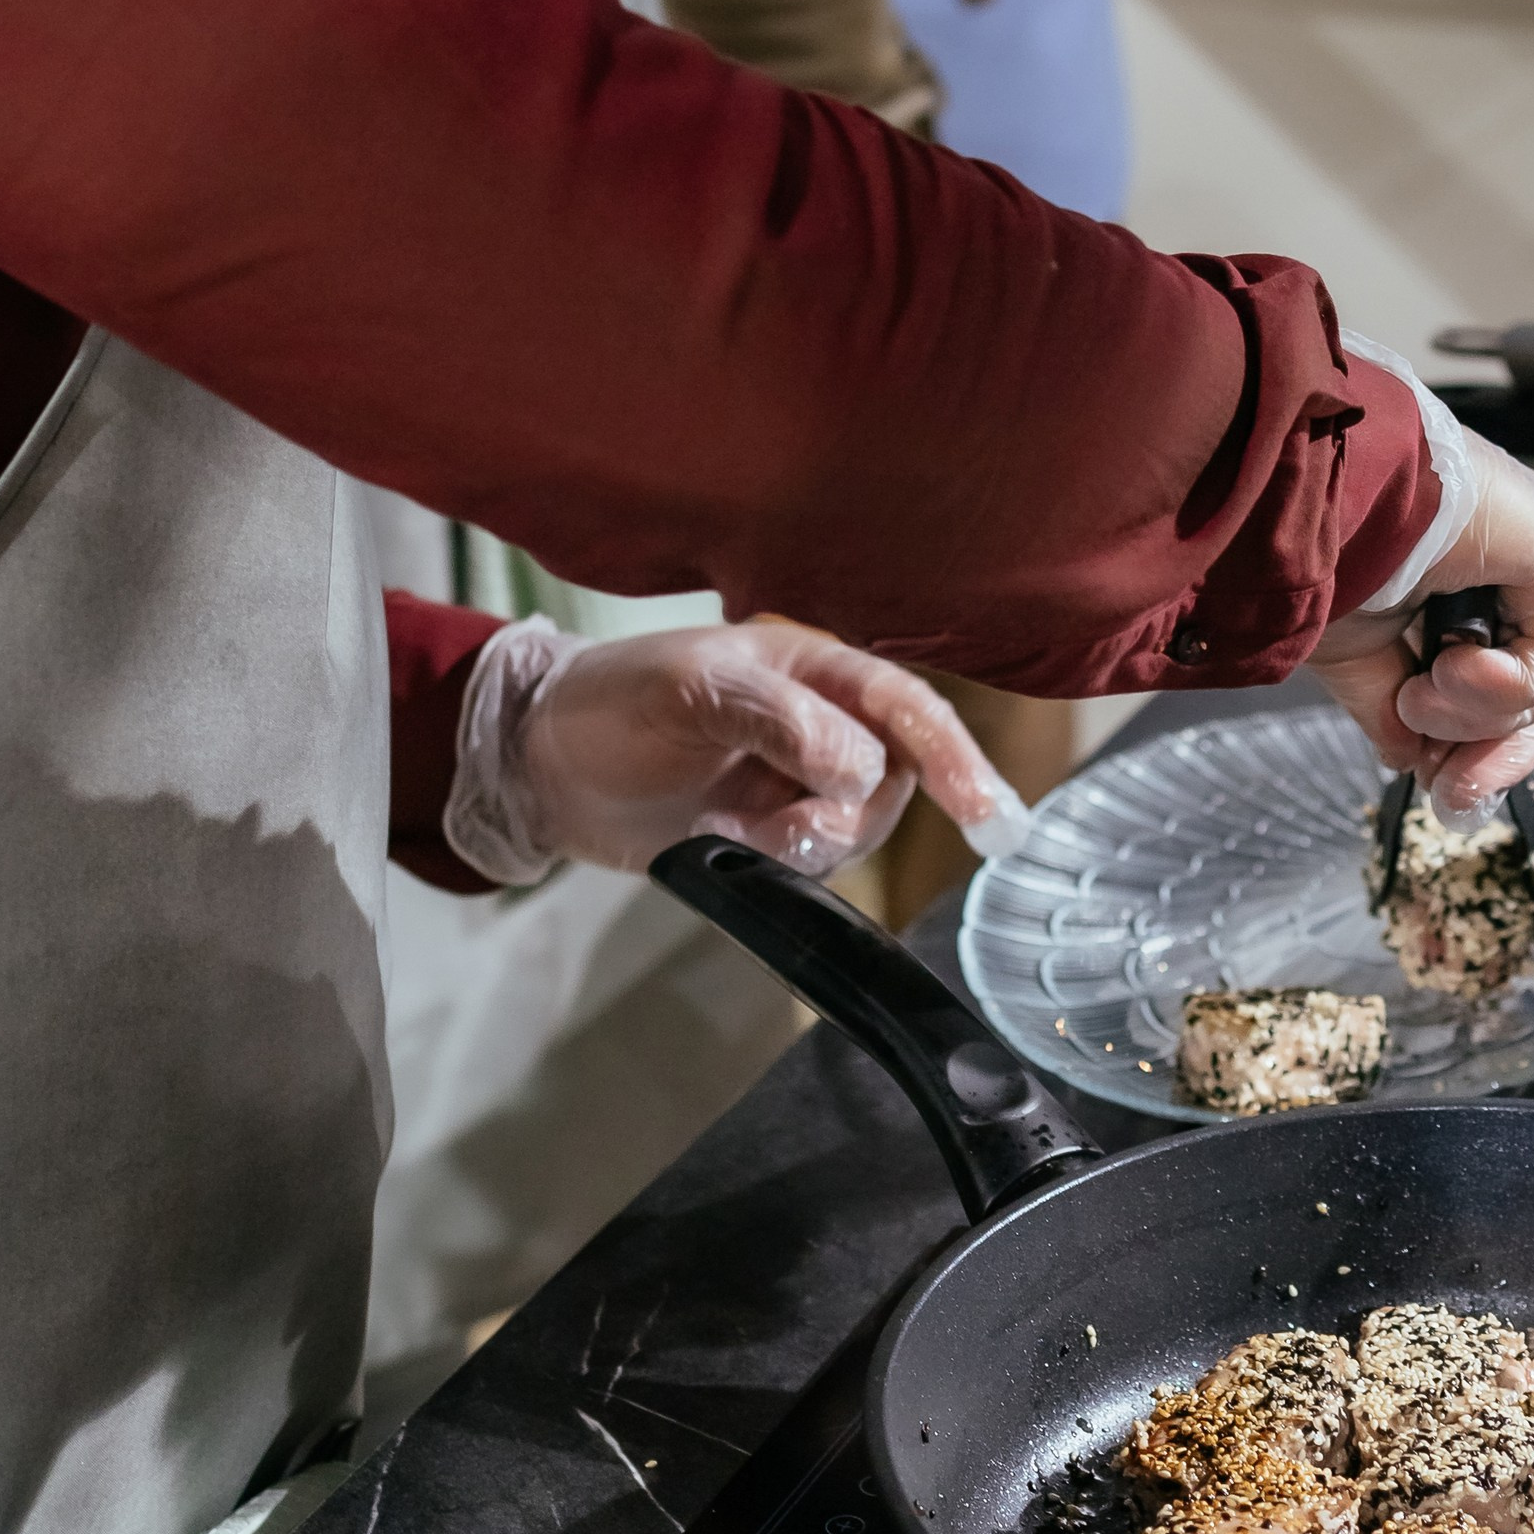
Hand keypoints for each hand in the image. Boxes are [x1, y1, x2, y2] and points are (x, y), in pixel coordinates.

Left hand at [511, 616, 1026, 877]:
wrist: (545, 765)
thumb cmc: (613, 702)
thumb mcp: (691, 692)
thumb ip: (782, 720)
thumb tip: (861, 769)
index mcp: (814, 668)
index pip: (908, 709)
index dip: (956, 759)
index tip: (987, 815)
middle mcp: (823, 724)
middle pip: (899, 778)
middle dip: (847, 813)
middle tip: (778, 827)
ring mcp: (799, 782)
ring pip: (860, 828)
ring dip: (804, 842)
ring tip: (732, 828)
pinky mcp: (771, 833)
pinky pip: (816, 863)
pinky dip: (777, 864)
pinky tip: (720, 843)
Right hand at [1309, 439, 1533, 816]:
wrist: (1331, 503)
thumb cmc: (1329, 555)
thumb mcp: (1358, 660)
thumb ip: (1393, 713)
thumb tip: (1414, 762)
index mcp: (1457, 583)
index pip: (1498, 685)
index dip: (1477, 749)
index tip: (1449, 795)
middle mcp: (1507, 571)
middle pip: (1532, 693)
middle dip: (1491, 751)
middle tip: (1455, 792)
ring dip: (1475, 712)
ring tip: (1419, 694)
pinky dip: (1507, 685)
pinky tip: (1457, 668)